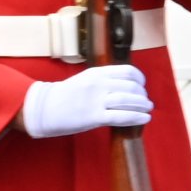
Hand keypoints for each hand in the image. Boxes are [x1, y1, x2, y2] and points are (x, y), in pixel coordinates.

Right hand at [19, 63, 154, 139]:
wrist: (43, 108)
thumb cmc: (64, 96)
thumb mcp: (85, 80)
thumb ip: (103, 80)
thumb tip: (125, 86)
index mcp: (96, 73)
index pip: (127, 71)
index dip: (139, 79)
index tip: (142, 86)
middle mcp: (98, 84)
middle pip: (131, 87)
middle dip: (142, 95)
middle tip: (145, 101)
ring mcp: (96, 100)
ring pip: (128, 100)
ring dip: (142, 105)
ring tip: (147, 109)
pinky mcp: (94, 117)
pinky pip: (121, 116)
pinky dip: (136, 117)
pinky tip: (145, 119)